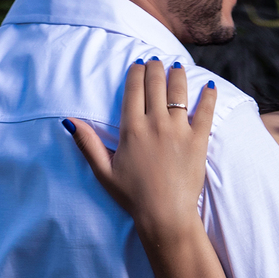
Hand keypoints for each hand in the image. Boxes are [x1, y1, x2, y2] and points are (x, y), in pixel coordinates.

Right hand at [64, 58, 215, 238]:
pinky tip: (209, 87)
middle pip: (156, 83)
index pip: (134, 88)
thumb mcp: (104, 171)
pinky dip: (208, 97)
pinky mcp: (199, 141)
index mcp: (132, 128)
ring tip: (177, 67)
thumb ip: (87, 143)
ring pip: (179, 91)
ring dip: (177, 75)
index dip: (136, 72)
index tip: (138, 65)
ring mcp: (179, 130)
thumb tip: (69, 121)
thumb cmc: (133, 197)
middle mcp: (155, 123)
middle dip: (155, 67)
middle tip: (156, 61)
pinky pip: (206, 112)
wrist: (165, 216)